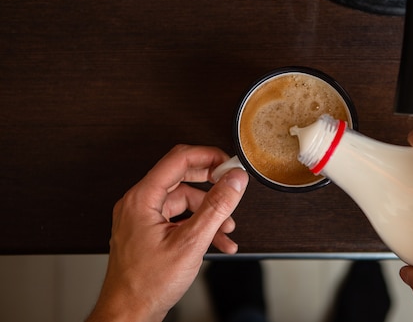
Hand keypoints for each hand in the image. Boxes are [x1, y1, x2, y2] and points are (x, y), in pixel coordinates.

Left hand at [86, 145, 248, 321]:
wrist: (128, 315)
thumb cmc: (146, 285)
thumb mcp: (190, 242)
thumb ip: (216, 207)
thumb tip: (233, 181)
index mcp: (142, 199)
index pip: (178, 159)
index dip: (208, 157)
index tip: (229, 163)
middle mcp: (139, 204)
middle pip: (181, 177)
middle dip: (212, 184)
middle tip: (232, 186)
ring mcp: (142, 218)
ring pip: (183, 201)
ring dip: (209, 211)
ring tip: (227, 229)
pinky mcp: (148, 232)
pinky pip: (178, 218)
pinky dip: (198, 225)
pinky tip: (216, 241)